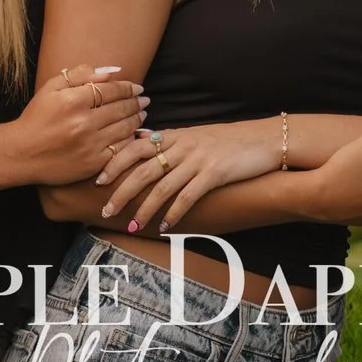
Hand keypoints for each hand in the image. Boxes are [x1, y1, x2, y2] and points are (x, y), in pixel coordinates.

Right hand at [0, 65, 146, 188]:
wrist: (21, 154)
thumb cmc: (36, 118)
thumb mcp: (51, 88)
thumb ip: (80, 75)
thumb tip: (112, 71)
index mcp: (73, 100)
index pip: (111, 90)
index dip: (128, 87)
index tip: (136, 87)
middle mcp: (83, 122)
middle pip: (121, 108)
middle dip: (136, 102)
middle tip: (144, 99)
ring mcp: (90, 144)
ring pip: (125, 128)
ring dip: (137, 119)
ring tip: (142, 113)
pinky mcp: (93, 163)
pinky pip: (120, 149)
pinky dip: (130, 140)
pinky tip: (133, 133)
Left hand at [97, 118, 282, 231]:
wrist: (264, 139)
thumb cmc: (228, 140)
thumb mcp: (193, 134)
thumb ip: (167, 140)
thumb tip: (139, 140)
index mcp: (173, 136)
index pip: (135, 147)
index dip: (114, 164)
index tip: (98, 181)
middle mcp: (182, 146)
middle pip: (142, 170)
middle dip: (121, 192)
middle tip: (105, 210)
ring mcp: (197, 160)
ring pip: (162, 187)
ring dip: (144, 209)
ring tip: (132, 225)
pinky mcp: (214, 173)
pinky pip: (188, 196)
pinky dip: (174, 213)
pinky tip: (166, 227)